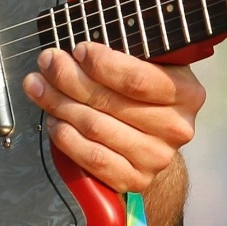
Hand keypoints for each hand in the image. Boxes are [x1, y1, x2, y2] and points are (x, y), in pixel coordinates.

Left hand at [21, 41, 202, 192]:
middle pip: (108, 102)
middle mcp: (176, 128)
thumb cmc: (144, 94)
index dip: (100, 64)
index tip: (77, 50)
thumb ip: (124, 52)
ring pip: (95, 127)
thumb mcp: (148, 65)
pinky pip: (92, 157)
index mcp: (186, 92)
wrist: (154, 140)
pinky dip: (66, 137)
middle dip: (68, 78)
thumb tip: (77, 46)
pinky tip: (55, 120)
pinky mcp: (135, 179)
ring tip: (40, 87)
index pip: (136, 79)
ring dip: (59, 104)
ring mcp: (156, 157)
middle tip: (47, 62)